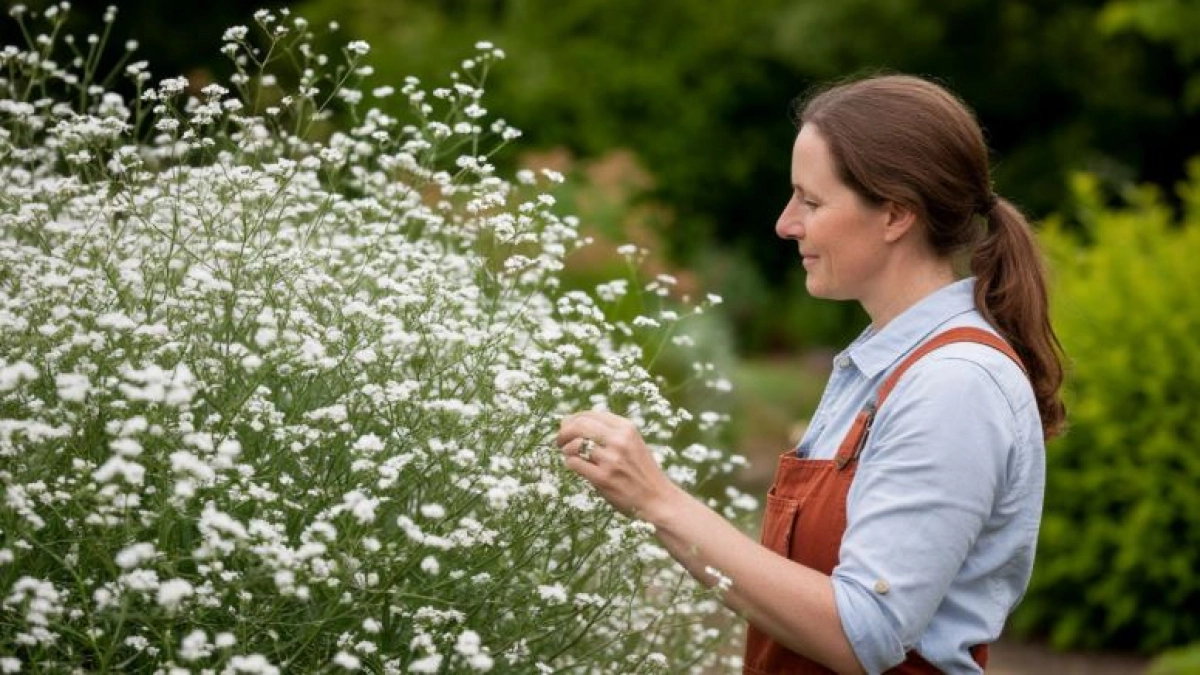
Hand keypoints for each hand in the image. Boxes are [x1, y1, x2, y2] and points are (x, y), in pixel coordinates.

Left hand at [556, 410, 679, 519]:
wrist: (657, 499)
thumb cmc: (640, 472)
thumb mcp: (633, 443)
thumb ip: (609, 432)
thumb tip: (571, 422)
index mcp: (627, 428)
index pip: (590, 414)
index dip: (573, 419)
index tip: (566, 427)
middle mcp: (619, 440)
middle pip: (579, 425)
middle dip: (563, 431)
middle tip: (559, 441)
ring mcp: (611, 459)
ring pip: (574, 444)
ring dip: (565, 449)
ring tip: (568, 454)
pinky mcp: (603, 478)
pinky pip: (574, 463)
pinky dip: (570, 463)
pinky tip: (575, 466)